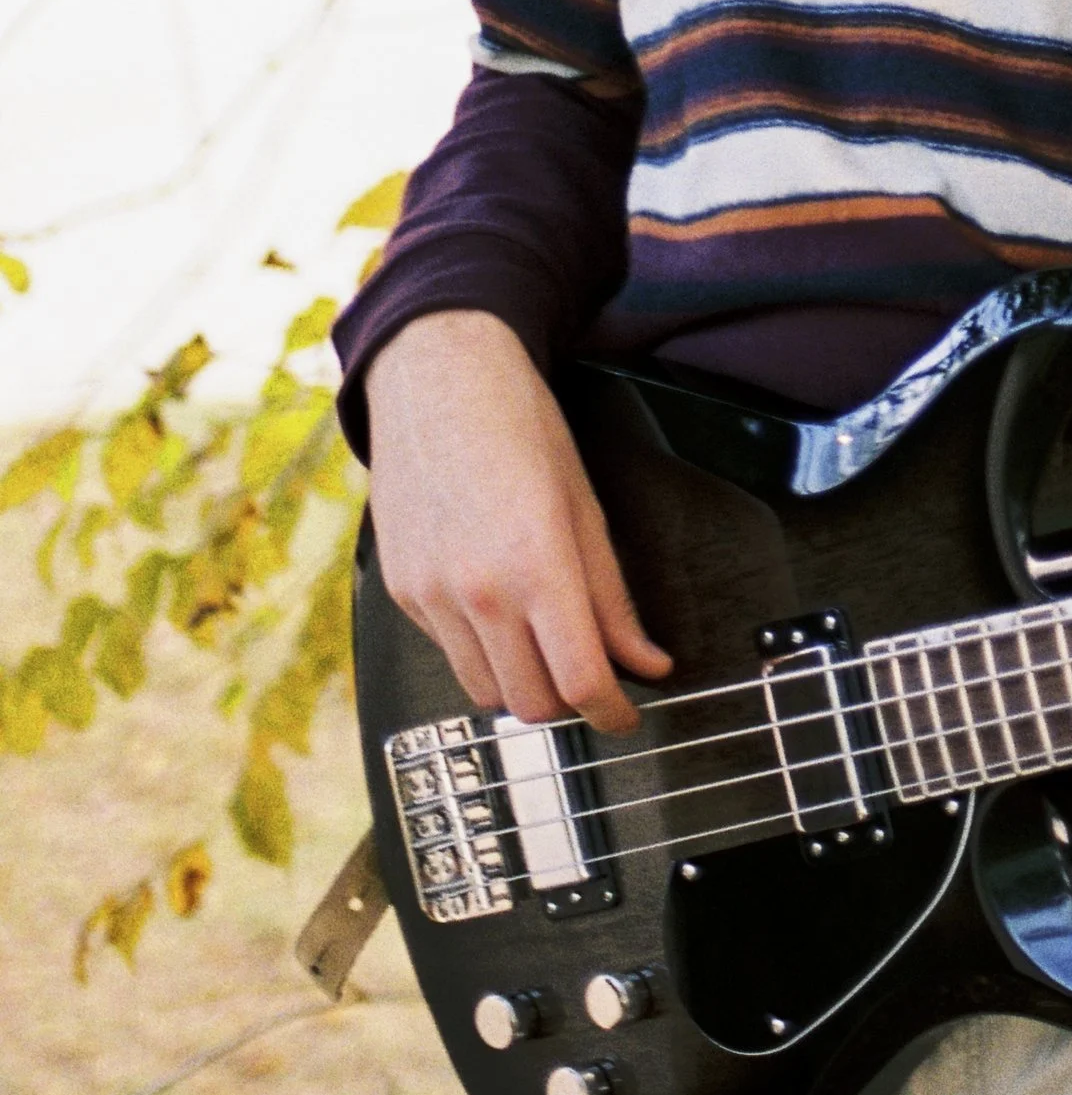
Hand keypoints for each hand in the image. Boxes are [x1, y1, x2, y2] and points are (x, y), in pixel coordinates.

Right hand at [363, 310, 671, 734]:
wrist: (436, 378)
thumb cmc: (520, 426)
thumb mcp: (584, 506)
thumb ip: (613, 597)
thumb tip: (647, 662)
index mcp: (536, 564)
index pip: (580, 680)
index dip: (612, 713)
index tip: (627, 716)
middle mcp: (477, 591)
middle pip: (532, 703)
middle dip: (570, 705)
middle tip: (593, 678)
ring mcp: (431, 596)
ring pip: (485, 691)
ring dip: (523, 685)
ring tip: (545, 645)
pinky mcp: (402, 593)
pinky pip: (449, 652)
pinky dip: (482, 650)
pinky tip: (498, 607)